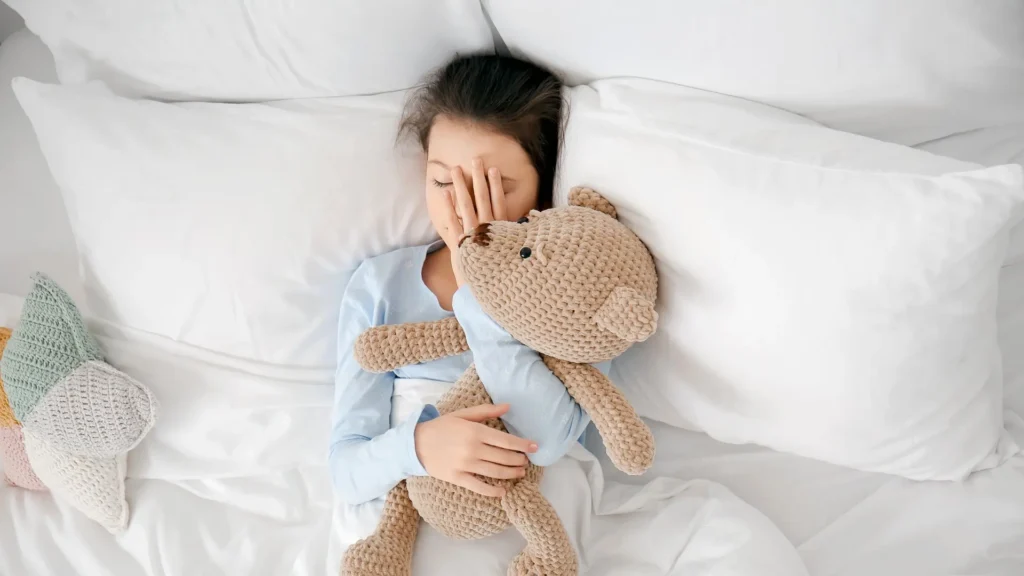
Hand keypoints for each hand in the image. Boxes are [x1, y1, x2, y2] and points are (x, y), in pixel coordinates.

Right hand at [414, 403, 535, 497]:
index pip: (506, 441)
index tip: (535, 447)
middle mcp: (473, 449)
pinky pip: (479, 487)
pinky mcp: (457, 478)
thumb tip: (508, 406)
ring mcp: (465, 465)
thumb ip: (486, 411)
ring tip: (520, 472)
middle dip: (519, 460)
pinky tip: (503, 491)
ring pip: (495, 472)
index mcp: (475, 431)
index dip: (523, 445)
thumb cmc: (441, 427)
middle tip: (526, 461)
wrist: (415, 444)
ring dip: (511, 473)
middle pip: (504, 457)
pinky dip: (493, 490)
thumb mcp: (463, 414)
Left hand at [437, 159, 507, 286]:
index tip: (494, 169)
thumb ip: (518, 238)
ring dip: (460, 186)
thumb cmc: (504, 275)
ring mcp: (473, 234)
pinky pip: (453, 221)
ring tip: (455, 170)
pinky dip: (449, 207)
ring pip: (466, 205)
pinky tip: (445, 193)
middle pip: (482, 198)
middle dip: (478, 178)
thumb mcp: (516, 253)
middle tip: (474, 160)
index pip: (500, 202)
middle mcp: (488, 229)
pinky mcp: (460, 244)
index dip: (496, 185)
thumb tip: (528, 227)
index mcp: (503, 230)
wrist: (488, 292)